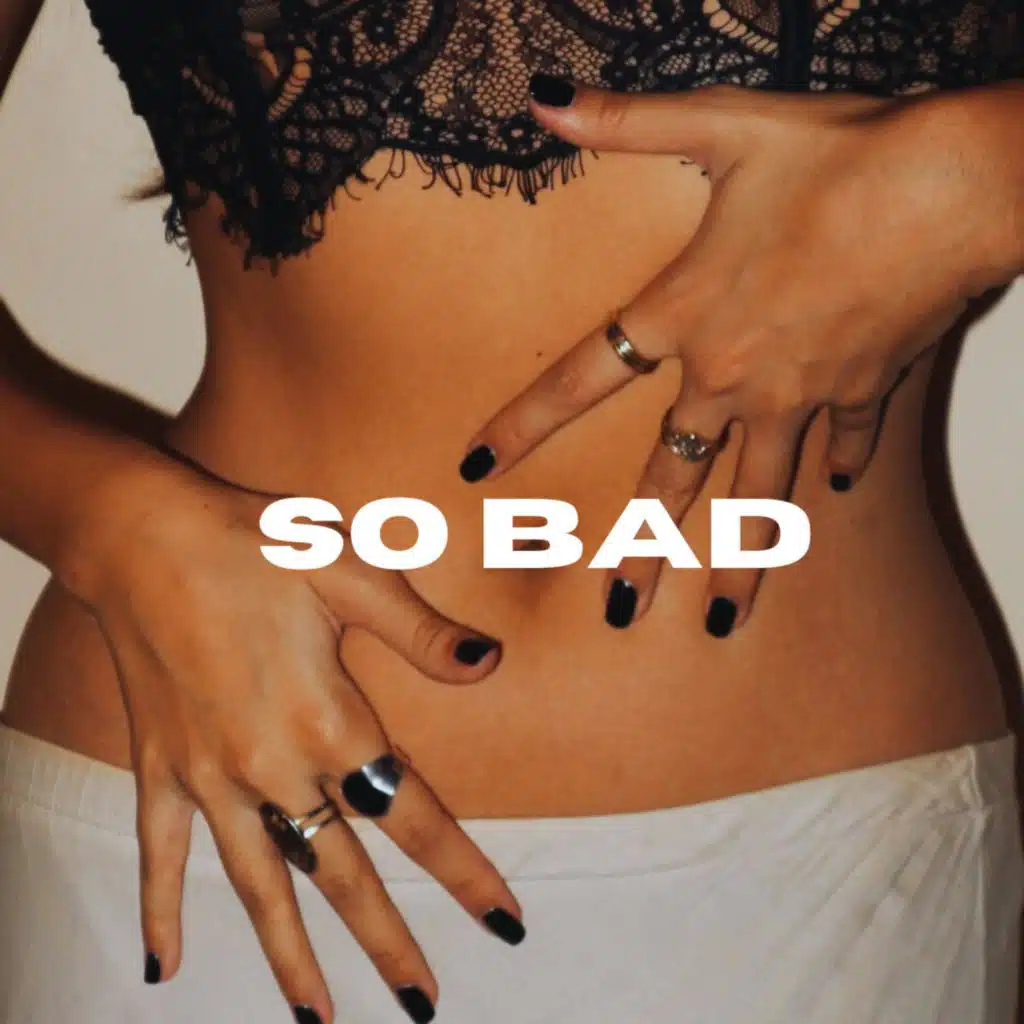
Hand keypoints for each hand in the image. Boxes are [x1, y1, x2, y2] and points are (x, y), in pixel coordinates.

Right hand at [67, 454, 521, 1023]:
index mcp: (327, 720)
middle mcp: (270, 766)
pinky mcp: (158, 767)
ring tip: (319, 1020)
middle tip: (425, 1004)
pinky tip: (165, 967)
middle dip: (387, 942)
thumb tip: (489, 663)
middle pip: (341, 874)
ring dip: (290, 957)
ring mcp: (208, 775)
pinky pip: (160, 854)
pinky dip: (161, 910)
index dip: (462, 871)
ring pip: (259, 886)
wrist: (140, 533)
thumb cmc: (252, 544)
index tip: (504, 922)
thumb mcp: (348, 570)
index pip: (411, 815)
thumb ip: (419, 630)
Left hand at [460, 77, 1012, 636]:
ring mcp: (797, 394)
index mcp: (683, 316)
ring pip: (756, 495)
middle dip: (641, 548)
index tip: (475, 467)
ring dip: (738, 562)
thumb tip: (546, 97)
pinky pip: (841, 446)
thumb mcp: (724, 125)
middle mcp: (731, 373)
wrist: (950, 188)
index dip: (520, 422)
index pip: (577, 380)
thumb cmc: (839, 157)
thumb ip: (628, 119)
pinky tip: (833, 498)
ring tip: (719, 620)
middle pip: (671, 476)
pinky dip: (838, 471)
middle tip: (618, 610)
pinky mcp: (861, 392)